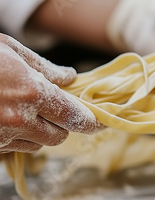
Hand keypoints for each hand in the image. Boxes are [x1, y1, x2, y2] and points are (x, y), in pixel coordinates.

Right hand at [0, 34, 99, 153]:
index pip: (74, 116)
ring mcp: (0, 137)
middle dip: (62, 124)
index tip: (98, 122)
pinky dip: (17, 137)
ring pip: (37, 144)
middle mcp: (18, 120)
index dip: (90, 121)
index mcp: (30, 92)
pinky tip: (4, 118)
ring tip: (23, 109)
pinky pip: (13, 148)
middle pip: (59, 136)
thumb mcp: (8, 50)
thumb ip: (43, 67)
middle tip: (54, 107)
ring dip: (39, 131)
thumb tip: (70, 77)